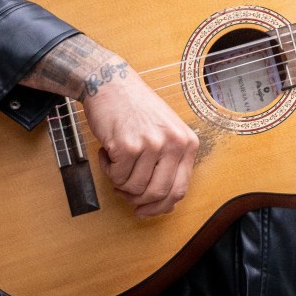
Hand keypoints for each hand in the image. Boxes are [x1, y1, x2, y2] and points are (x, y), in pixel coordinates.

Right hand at [25, 34, 199, 217]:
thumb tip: (166, 204)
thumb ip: (170, 164)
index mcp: (188, 143)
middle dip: (137, 199)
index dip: (161, 206)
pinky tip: (109, 152)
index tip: (146, 210)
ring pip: (133, 188)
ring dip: (119, 182)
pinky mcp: (128, 145)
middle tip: (124, 190)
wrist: (112, 85)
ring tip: (117, 161)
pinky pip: (116, 176)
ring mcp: (152, 144)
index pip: (180, 189)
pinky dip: (108, 169)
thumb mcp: (166, 132)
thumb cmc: (138, 109)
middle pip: (157, 193)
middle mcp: (174, 144)